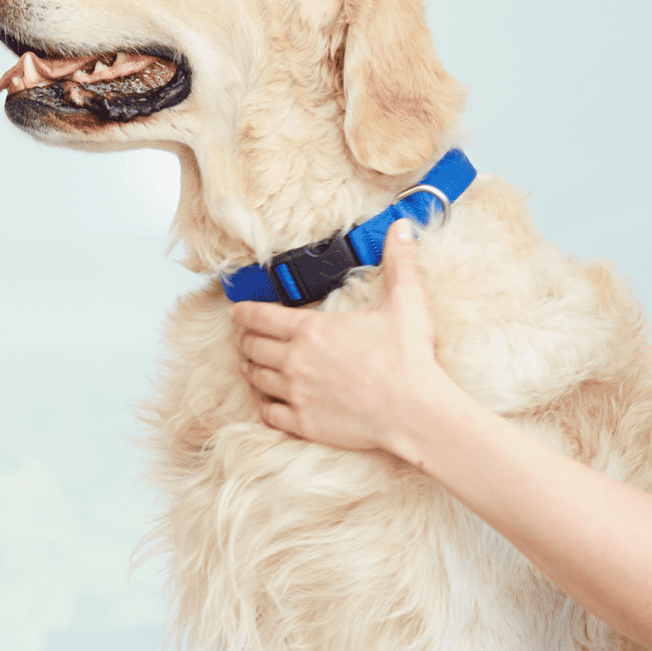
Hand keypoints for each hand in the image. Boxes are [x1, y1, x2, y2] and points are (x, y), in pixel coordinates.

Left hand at [231, 219, 448, 453]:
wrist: (414, 411)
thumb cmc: (409, 358)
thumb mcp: (406, 302)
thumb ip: (399, 262)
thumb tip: (402, 227)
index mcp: (312, 329)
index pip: (260, 316)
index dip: (243, 313)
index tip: (236, 312)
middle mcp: (295, 360)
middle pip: (252, 347)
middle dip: (244, 339)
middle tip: (242, 337)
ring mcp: (297, 393)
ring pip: (256, 378)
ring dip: (250, 369)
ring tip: (250, 365)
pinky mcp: (304, 423)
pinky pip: (269, 413)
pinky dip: (264, 405)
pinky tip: (268, 401)